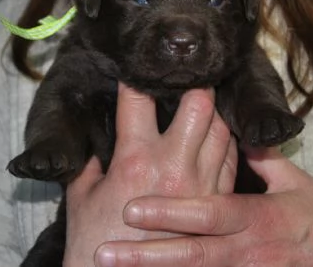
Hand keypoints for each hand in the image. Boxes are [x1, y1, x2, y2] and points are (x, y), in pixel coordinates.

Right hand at [63, 83, 237, 266]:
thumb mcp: (82, 196)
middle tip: (186, 81)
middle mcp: (173, 166)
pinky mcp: (218, 202)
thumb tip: (96, 144)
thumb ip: (90, 163)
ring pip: (222, 128)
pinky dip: (224, 143)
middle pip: (200, 103)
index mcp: (134, 159)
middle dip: (194, 85)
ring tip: (201, 107)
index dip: (135, 78)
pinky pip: (231, 159)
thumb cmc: (96, 241)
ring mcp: (201, 185)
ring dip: (212, 113)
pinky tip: (213, 140)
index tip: (136, 71)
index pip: (138, 98)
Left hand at [97, 147, 312, 266]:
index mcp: (258, 217)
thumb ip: (261, 157)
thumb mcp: (297, 184)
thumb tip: (233, 128)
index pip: (210, 213)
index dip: (172, 212)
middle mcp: (248, 249)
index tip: (132, 209)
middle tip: (106, 249)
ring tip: (111, 264)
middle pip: (193, 253)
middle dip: (148, 252)